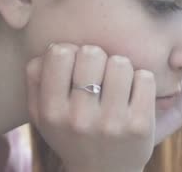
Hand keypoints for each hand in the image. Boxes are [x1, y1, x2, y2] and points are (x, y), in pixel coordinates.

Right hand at [26, 44, 154, 171]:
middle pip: (92, 53)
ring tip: (116, 83)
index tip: (74, 64)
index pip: (60, 53)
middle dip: (97, 57)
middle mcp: (80, 118)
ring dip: (120, 68)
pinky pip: (145, 77)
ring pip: (121, 62)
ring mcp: (112, 123)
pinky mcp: (141, 126)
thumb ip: (36, 77)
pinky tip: (133, 94)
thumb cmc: (71, 133)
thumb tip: (52, 48)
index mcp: (52, 112)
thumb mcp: (41, 113)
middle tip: (98, 72)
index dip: (70, 51)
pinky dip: (141, 80)